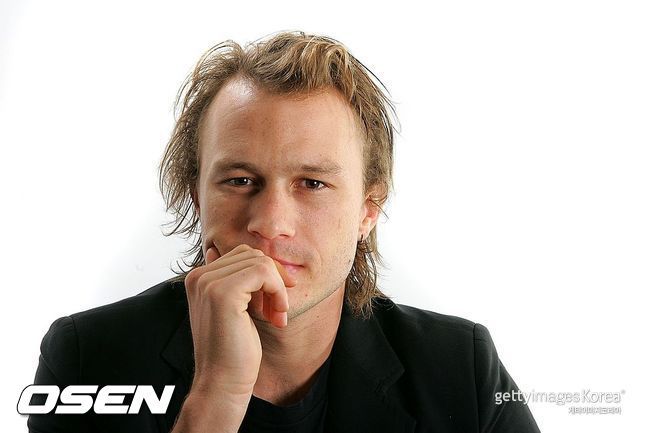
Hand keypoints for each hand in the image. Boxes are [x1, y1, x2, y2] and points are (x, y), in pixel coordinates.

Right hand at [183, 244, 295, 400]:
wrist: (222, 383)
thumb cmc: (233, 350)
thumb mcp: (235, 309)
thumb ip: (237, 282)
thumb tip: (251, 259)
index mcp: (198, 278)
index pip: (242, 255)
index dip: (266, 276)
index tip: (274, 304)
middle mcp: (199, 276)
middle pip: (253, 255)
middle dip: (273, 280)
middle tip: (277, 311)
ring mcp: (208, 283)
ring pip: (261, 262)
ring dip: (278, 289)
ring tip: (276, 315)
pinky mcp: (223, 292)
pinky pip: (264, 272)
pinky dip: (277, 292)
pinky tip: (276, 316)